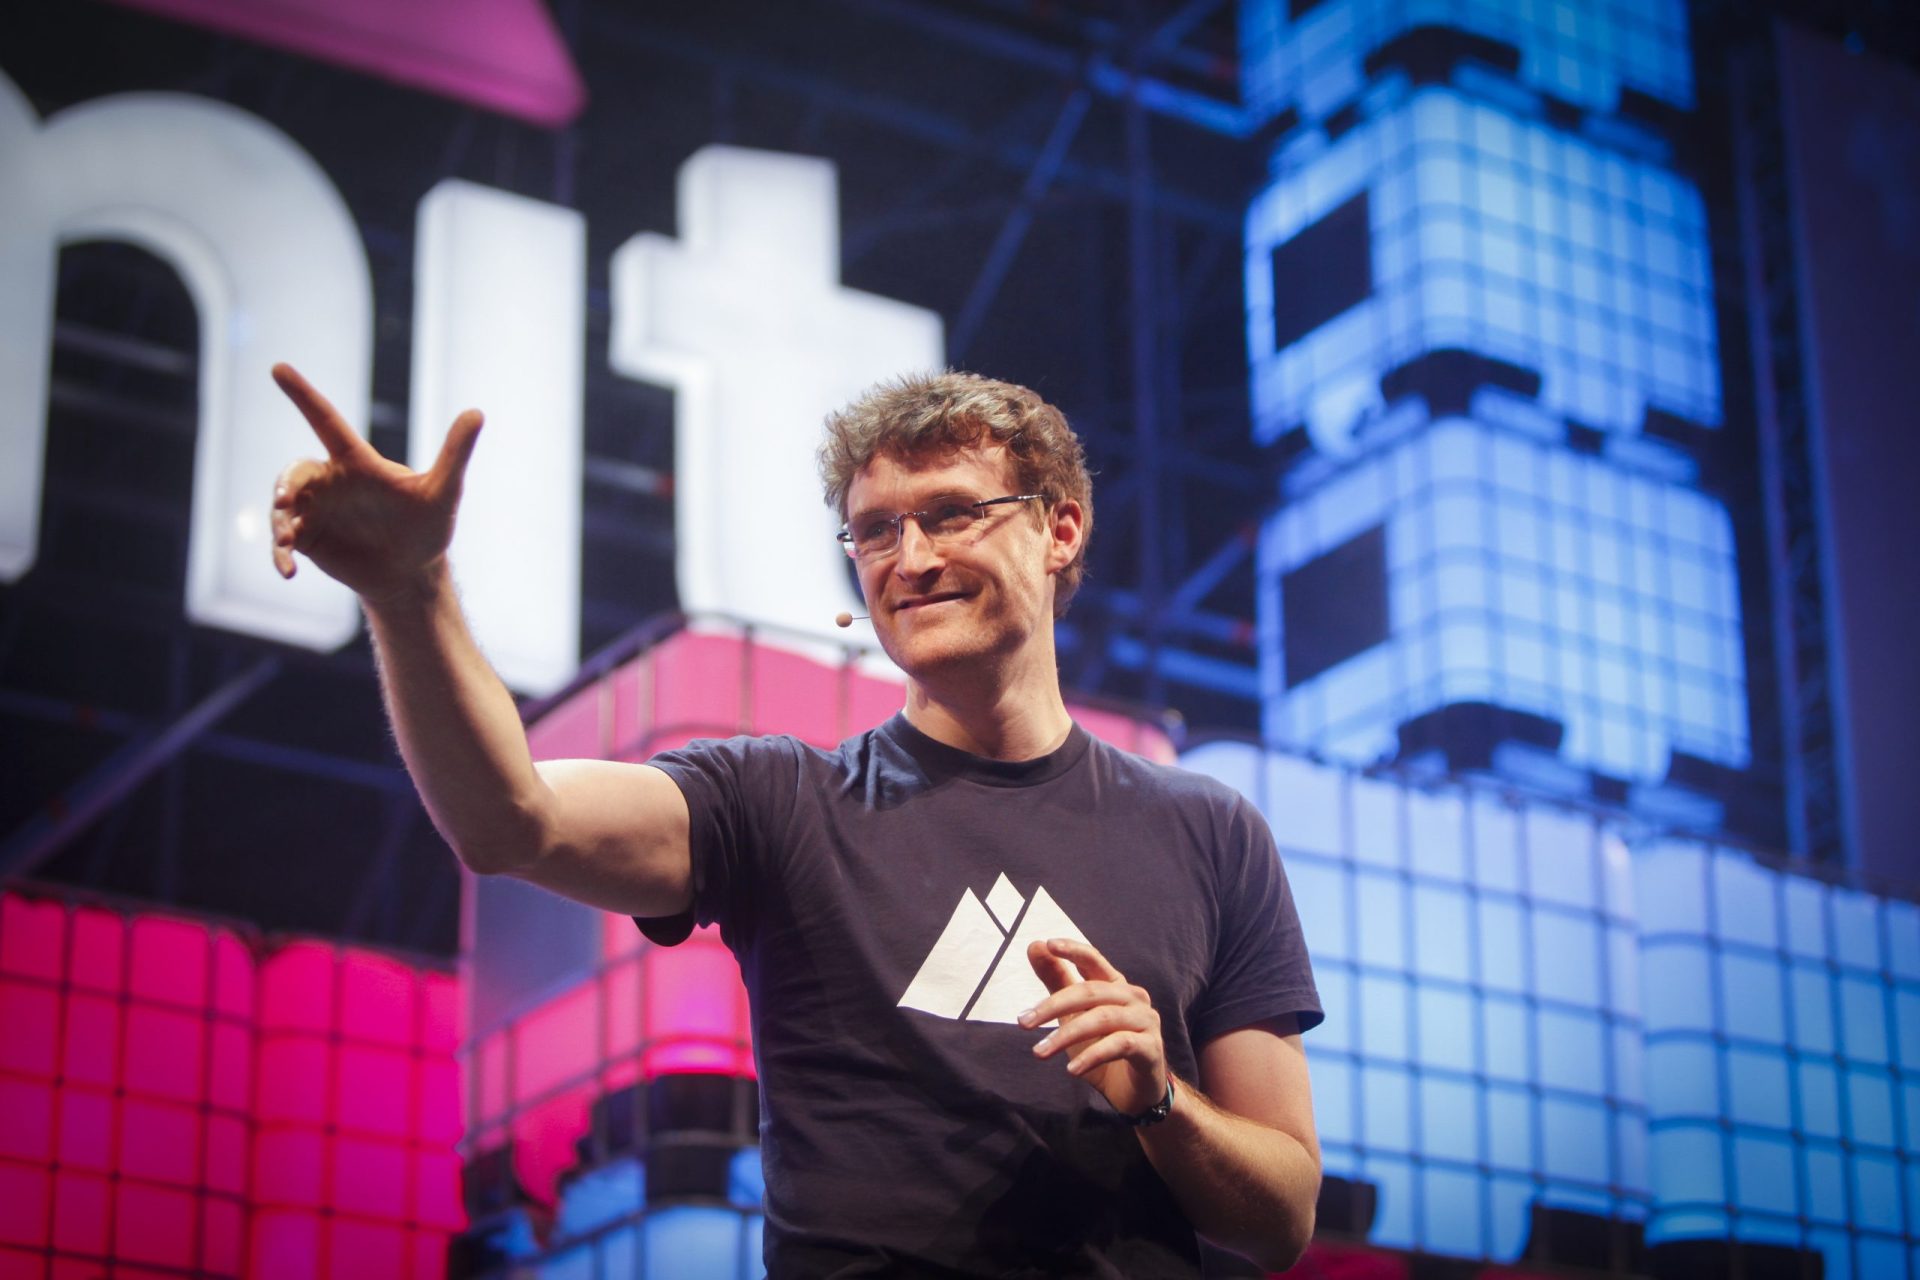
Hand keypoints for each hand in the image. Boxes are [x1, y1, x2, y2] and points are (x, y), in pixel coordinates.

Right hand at [269, 363, 481, 602]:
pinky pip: (283, 541)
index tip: (279, 367)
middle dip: (285, 484)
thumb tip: (477, 412)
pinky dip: (279, 553)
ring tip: (288, 543)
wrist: (412, 571)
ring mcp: (316, 509)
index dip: (303, 395)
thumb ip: (455, 454)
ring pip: (283, 506)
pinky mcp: (308, 537)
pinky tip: (287, 570)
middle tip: (285, 502)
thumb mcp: (443, 493)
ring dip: (280, 523)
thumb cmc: (428, 527)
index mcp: (357, 461)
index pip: (326, 421)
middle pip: (296, 472)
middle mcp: (331, 480)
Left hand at [1020, 937, 1167, 1118]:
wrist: (1133, 1091)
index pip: (1093, 960)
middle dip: (1053, 1005)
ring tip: (1040, 1052)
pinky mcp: (1151, 1048)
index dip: (1073, 950)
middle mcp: (1134, 997)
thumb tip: (1035, 945)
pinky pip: (1119, 1045)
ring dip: (1066, 1035)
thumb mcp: (1074, 1014)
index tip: (1048, 944)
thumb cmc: (1103, 1046)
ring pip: (1102, 1019)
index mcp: (1115, 985)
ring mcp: (1146, 1021)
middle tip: (1023, 1022)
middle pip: (1091, 991)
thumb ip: (1057, 980)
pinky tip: (1072, 1069)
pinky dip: (1092, 1056)